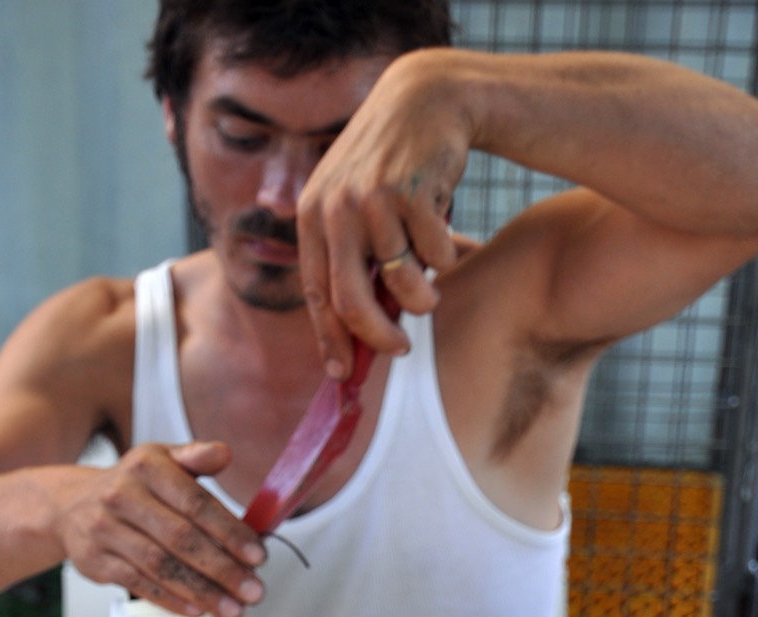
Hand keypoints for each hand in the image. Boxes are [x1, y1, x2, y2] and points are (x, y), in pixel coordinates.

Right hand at [56, 440, 266, 616]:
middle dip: (222, 569)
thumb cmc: (132, 486)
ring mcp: (105, 530)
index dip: (229, 532)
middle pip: (181, 539)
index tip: (258, 556)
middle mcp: (121, 495)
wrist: (70, 506)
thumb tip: (225, 453)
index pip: (195, 503)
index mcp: (146, 466)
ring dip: (202, 591)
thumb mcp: (161, 460)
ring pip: (161, 567)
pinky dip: (171, 600)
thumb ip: (196, 458)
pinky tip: (198, 610)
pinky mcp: (96, 562)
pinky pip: (140, 584)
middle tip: (253, 590)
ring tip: (233, 609)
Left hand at [297, 50, 465, 377]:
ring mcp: (372, 199)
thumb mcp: (354, 205)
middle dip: (378, 337)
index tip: (342, 373)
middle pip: (351, 301)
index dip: (330, 339)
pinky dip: (445, 258)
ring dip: (423, 299)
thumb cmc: (390, 167)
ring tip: (430, 291)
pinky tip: (442, 232)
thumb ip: (349, 258)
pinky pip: (435, 256)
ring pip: (401, 282)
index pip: (316, 294)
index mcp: (312, 215)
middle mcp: (334, 208)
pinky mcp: (411, 192)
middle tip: (400, 350)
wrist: (425, 102)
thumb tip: (358, 333)